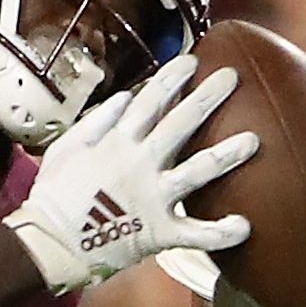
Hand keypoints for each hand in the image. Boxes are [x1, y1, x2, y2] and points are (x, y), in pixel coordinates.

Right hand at [5, 53, 257, 292]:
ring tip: (254, 141)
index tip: (193, 61)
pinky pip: (196, 233)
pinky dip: (220, 233)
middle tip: (233, 77)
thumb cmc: (53, 196)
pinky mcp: (160, 231)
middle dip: (207, 98)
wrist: (51, 244)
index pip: (149, 102)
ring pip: (198, 172)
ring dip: (227, 155)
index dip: (172, 79)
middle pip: (181, 125)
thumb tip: (126, 97)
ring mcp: (153, 198)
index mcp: (117, 143)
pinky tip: (245, 227)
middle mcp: (140, 164)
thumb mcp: (65, 148)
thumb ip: (96, 121)